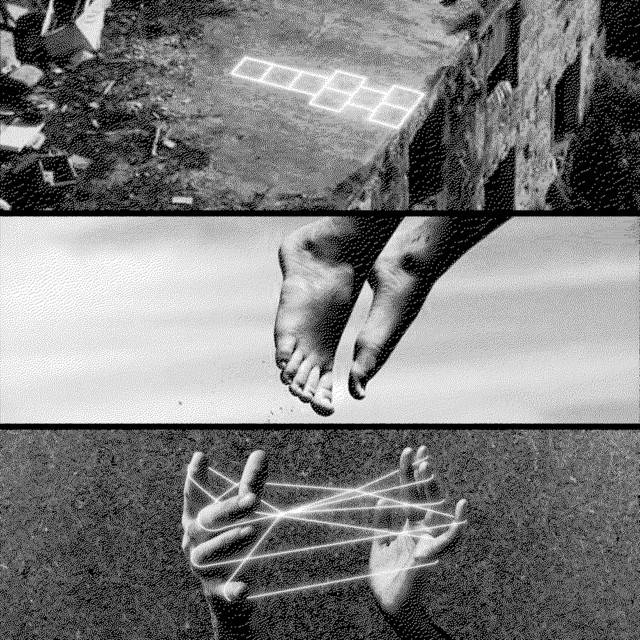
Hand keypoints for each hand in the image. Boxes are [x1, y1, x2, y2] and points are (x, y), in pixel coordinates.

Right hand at [181, 450, 268, 606]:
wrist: (226, 591)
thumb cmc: (233, 538)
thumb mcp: (241, 512)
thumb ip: (250, 484)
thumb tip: (260, 452)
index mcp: (197, 518)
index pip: (194, 495)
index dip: (196, 477)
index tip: (201, 456)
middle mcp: (194, 541)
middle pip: (205, 521)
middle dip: (228, 509)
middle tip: (253, 499)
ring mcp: (203, 567)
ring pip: (208, 553)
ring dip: (229, 540)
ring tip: (250, 530)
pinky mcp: (218, 590)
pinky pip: (224, 591)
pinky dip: (233, 589)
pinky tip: (245, 588)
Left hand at [369, 446, 467, 616]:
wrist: (393, 607)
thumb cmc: (387, 578)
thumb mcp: (379, 545)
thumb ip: (382, 523)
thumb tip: (382, 500)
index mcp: (408, 526)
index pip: (409, 493)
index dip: (409, 473)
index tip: (408, 451)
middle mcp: (420, 529)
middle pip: (423, 495)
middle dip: (422, 473)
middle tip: (422, 449)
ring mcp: (427, 540)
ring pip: (434, 509)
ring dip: (432, 488)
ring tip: (429, 467)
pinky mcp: (432, 555)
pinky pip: (448, 539)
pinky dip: (456, 524)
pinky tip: (461, 507)